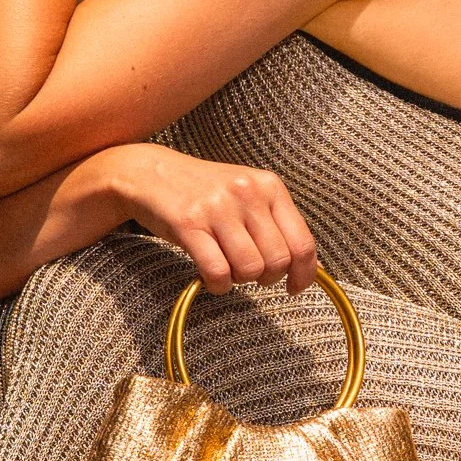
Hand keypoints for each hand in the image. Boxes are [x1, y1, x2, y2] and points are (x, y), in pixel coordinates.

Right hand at [109, 145, 317, 292]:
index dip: (304, 274)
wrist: (151, 173)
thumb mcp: (248, 195)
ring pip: (250, 270)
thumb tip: (309, 268)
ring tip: (226, 267)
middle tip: (247, 271)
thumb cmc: (205, 192)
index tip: (293, 287)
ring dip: (239, 280)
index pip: (302, 242)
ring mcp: (218, 208)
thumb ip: (276, 225)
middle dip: (265, 278)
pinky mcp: (189, 224)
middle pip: (277, 261)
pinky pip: (218, 272)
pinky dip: (217, 285)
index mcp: (269, 186)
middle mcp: (247, 193)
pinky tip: (210, 277)